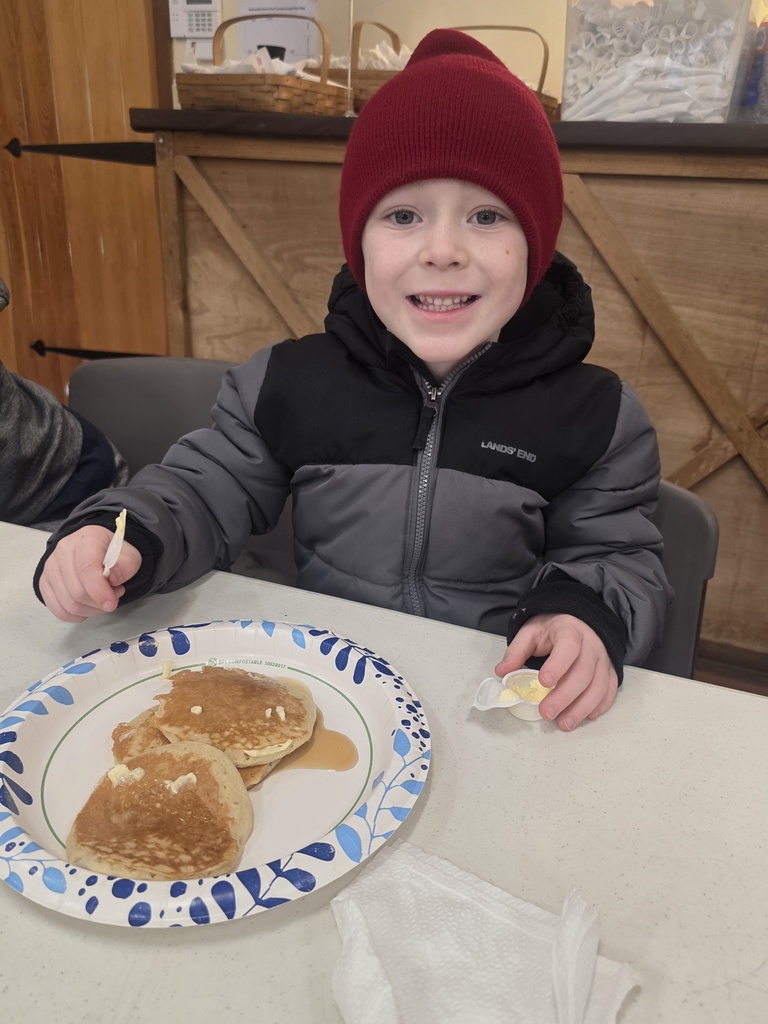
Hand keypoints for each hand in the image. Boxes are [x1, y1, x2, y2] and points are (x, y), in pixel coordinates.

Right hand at [39, 525, 141, 622]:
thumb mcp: (129, 555)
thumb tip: (112, 579)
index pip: (86, 568)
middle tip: (114, 594)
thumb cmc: (113, 553)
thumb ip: (126, 566)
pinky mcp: (44, 582)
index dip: (99, 590)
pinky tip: (88, 606)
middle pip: (77, 591)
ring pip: (68, 604)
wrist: (95, 548)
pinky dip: (76, 615)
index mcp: (87, 539)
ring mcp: (50, 567)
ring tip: (103, 598)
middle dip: (99, 602)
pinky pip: (58, 609)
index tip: (111, 604)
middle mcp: (63, 550)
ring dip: (91, 609)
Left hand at [495, 614, 617, 731]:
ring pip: (598, 686)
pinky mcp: (609, 671)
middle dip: (565, 696)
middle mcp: (591, 645)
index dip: (557, 665)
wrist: (578, 620)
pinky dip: (600, 706)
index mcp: (570, 631)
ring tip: (564, 724)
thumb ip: (516, 651)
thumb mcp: (531, 632)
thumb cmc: (552, 628)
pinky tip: (586, 717)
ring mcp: (603, 659)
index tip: (543, 682)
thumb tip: (502, 672)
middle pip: (583, 673)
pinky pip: (608, 690)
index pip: (568, 647)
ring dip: (582, 708)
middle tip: (546, 713)